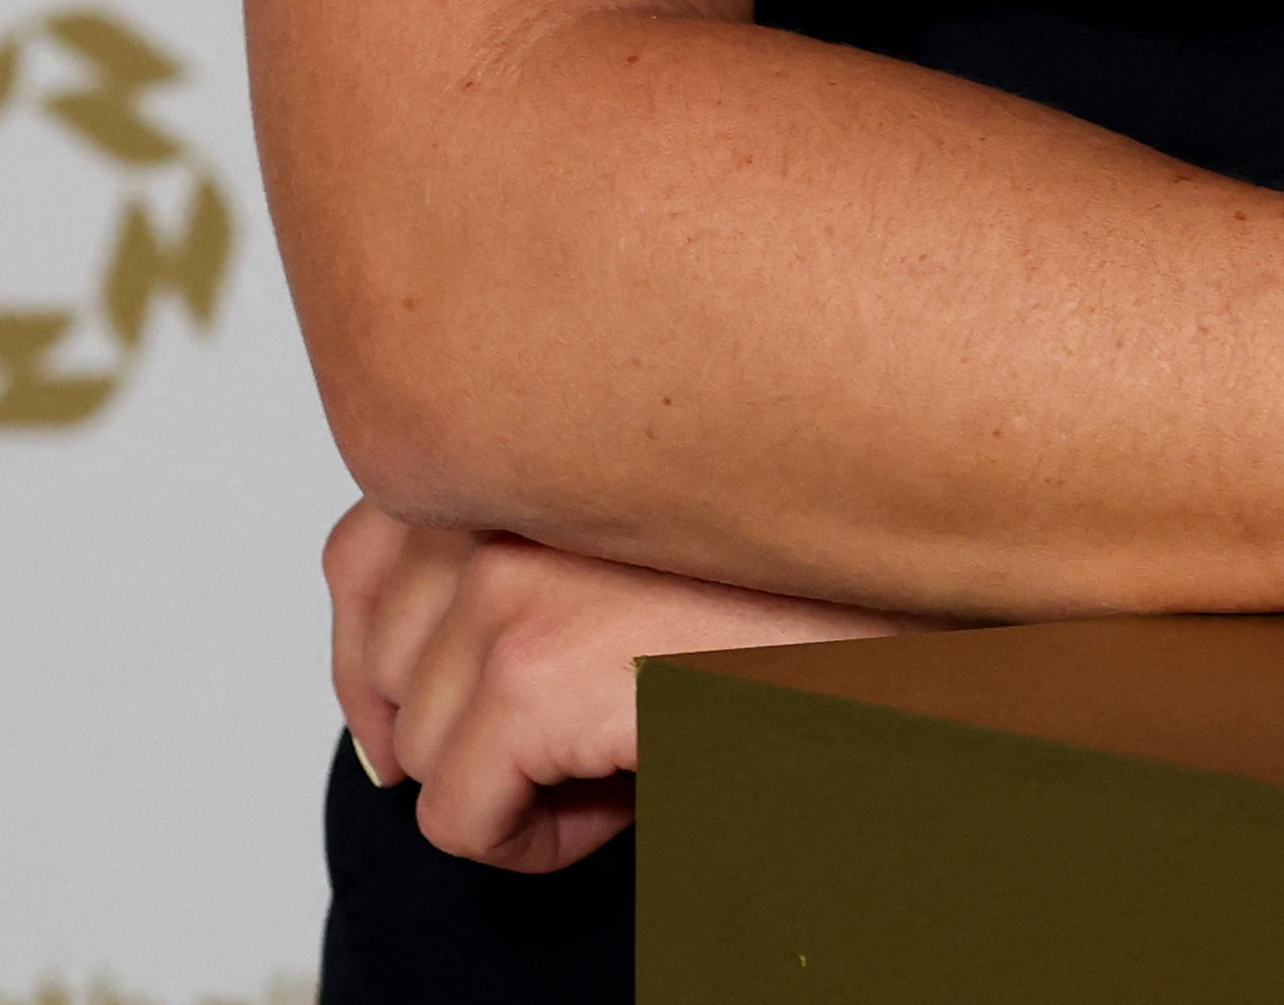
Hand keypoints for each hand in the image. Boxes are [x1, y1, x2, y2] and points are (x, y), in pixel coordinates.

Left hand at [327, 497, 913, 865]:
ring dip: (509, 781)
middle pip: (381, 661)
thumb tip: (397, 672)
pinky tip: (620, 805)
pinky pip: (458, 818)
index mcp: (524, 439)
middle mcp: (504, 489)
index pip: (359, 549)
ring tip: (624, 754)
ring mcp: (511, 577)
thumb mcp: (644, 545)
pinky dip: (529, 844)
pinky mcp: (535, 676)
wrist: (924, 627)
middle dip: (470, 726)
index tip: (452, 714)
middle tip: (592, 732)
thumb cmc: (814, 587)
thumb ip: (530, 547)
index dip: (386, 660)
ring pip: (418, 747)